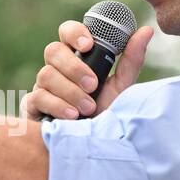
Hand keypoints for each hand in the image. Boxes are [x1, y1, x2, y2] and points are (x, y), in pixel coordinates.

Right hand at [21, 21, 153, 120]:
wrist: (93, 148)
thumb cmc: (105, 115)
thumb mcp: (122, 88)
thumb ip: (131, 60)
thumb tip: (146, 30)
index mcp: (76, 58)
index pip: (67, 33)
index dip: (74, 32)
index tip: (88, 45)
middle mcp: (57, 69)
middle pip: (53, 50)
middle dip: (73, 67)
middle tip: (92, 84)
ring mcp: (42, 87)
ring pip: (46, 74)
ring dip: (70, 91)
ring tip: (88, 107)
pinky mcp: (33, 107)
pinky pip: (38, 97)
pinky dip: (58, 105)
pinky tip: (72, 116)